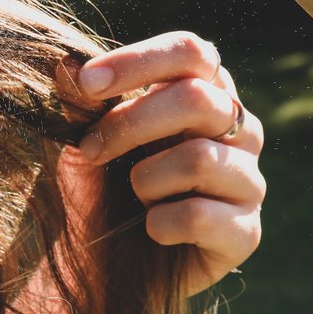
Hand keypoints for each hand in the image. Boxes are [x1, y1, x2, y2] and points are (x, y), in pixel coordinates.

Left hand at [54, 31, 265, 294]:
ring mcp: (249, 180)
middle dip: (129, 124)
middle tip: (89, 150)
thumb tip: (63, 62)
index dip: (138, 61)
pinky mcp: (247, 232)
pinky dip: (159, 223)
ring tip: (133, 196)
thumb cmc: (97, 184)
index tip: (87, 83)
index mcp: (204, 89)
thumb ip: (80, 101)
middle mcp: (239, 128)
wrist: (100, 261)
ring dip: (145, 179)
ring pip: (200, 159)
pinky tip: (150, 229)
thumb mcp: (81, 137)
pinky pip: (201, 216)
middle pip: (197, 100)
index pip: (190, 52)